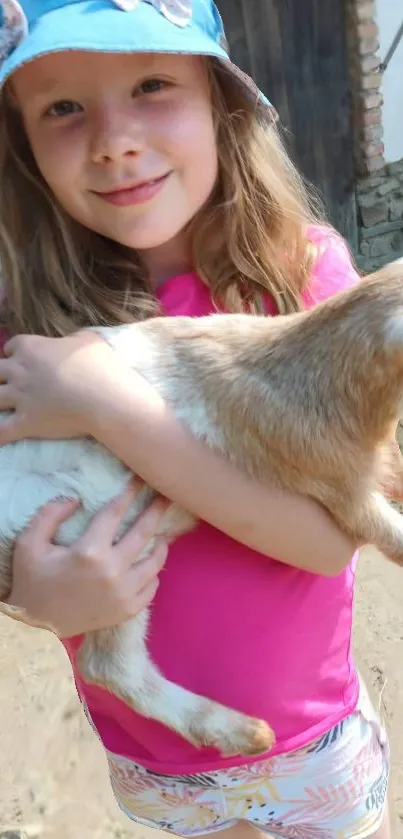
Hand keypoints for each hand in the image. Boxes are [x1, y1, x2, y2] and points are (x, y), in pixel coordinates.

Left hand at [0, 331, 124, 442]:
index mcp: (32, 348)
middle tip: (12, 386)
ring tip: (3, 408)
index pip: (11, 346)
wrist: (106, 399)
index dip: (15, 354)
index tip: (23, 361)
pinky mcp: (26, 422)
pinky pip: (1, 431)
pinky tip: (0, 440)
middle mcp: (20, 371)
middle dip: (0, 378)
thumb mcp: (87, 340)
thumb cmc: (100, 367)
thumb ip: (71, 340)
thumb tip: (68, 344)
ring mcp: (20, 398)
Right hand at [6, 483, 169, 637]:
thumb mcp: (29, 543)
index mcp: (89, 551)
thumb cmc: (33, 580)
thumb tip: (77, 500)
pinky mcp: (128, 610)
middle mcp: (112, 571)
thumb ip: (50, 515)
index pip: (115, 513)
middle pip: (144, 531)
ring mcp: (123, 593)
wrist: (36, 624)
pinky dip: (153, 573)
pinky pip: (151, 587)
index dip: (128, 493)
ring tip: (161, 532)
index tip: (138, 480)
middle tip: (166, 496)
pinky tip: (148, 564)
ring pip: (155, 561)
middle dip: (156, 510)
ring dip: (161, 543)